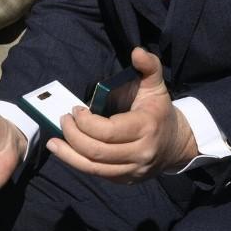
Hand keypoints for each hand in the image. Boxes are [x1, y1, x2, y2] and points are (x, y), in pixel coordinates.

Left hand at [47, 47, 196, 183]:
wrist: (176, 143)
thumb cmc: (159, 110)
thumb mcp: (156, 85)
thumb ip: (148, 66)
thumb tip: (136, 51)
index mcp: (146, 128)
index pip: (107, 131)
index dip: (85, 122)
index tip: (76, 109)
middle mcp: (140, 153)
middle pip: (96, 151)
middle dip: (73, 135)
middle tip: (64, 120)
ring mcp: (133, 170)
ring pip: (93, 168)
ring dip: (68, 154)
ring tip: (54, 141)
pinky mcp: (125, 180)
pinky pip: (97, 174)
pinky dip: (77, 163)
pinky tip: (65, 152)